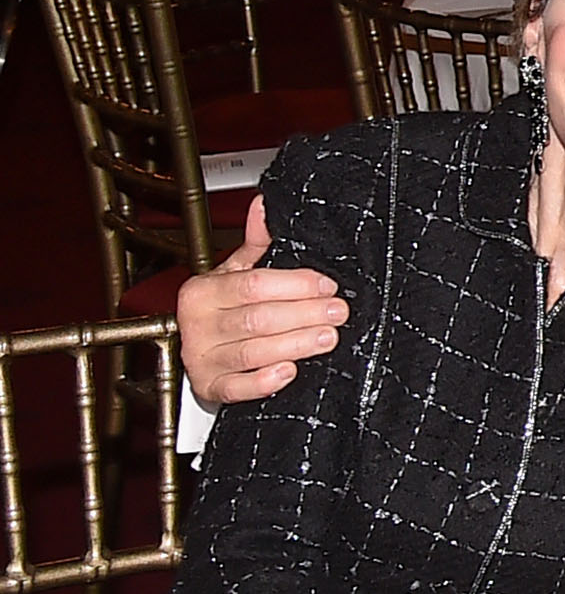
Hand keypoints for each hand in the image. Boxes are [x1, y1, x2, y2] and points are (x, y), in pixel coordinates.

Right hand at [176, 198, 347, 404]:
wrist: (201, 349)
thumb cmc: (226, 306)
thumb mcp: (237, 272)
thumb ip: (257, 242)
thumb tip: (264, 204)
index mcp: (204, 291)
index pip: (253, 285)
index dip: (295, 285)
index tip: (328, 285)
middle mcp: (198, 324)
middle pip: (257, 318)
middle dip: (304, 314)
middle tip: (338, 312)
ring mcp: (201, 357)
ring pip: (252, 352)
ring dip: (295, 345)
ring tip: (328, 337)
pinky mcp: (209, 387)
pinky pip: (235, 388)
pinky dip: (263, 382)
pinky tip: (289, 372)